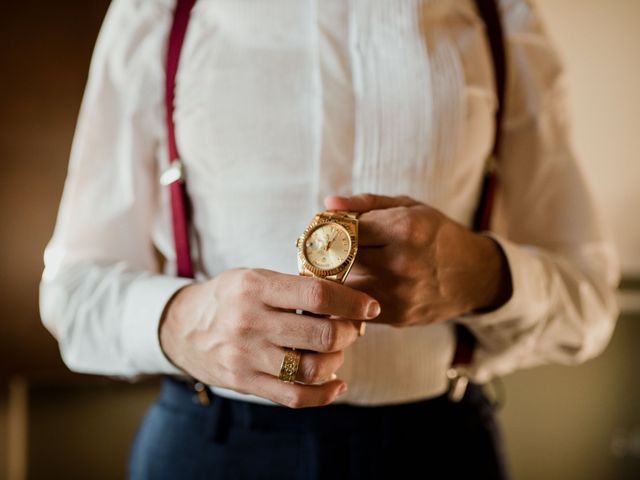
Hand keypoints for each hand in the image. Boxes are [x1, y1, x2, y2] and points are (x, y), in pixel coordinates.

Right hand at [159, 268, 380, 407]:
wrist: (182, 327)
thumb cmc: (228, 298)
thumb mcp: (253, 277)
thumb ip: (292, 286)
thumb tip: (343, 297)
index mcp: (255, 287)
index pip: (316, 293)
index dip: (351, 301)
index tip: (369, 306)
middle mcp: (250, 321)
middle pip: (320, 333)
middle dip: (348, 332)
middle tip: (352, 329)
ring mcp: (246, 355)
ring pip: (311, 367)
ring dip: (337, 361)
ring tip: (337, 351)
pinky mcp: (245, 382)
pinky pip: (294, 397)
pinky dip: (323, 395)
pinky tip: (336, 385)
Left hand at [325, 194, 511, 326]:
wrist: (473, 276)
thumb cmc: (436, 234)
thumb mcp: (408, 207)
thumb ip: (366, 204)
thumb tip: (328, 204)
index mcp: (405, 229)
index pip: (346, 229)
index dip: (328, 229)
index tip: (321, 228)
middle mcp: (401, 264)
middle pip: (341, 259)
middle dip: (328, 253)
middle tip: (320, 248)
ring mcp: (398, 294)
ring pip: (343, 285)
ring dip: (335, 277)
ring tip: (337, 266)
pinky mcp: (395, 316)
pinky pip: (355, 305)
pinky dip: (349, 295)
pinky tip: (356, 284)